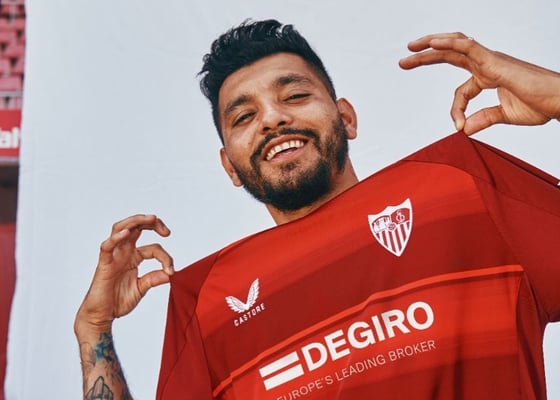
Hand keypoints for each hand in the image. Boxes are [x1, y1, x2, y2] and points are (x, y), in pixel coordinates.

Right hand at [75, 214, 173, 337]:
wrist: (101, 316)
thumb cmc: (117, 302)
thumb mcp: (141, 288)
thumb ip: (154, 279)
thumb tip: (171, 273)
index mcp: (134, 257)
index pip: (153, 247)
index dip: (165, 257)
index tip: (171, 271)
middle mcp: (123, 253)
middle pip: (136, 227)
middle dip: (152, 222)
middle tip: (166, 230)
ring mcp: (113, 256)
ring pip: (120, 229)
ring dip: (136, 221)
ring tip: (151, 219)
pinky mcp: (103, 264)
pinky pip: (107, 247)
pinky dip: (115, 238)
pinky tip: (126, 233)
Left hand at [399, 32, 559, 134]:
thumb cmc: (540, 104)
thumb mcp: (505, 114)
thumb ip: (484, 118)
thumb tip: (464, 130)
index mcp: (489, 76)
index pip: (461, 90)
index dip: (454, 110)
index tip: (457, 126)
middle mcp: (487, 64)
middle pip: (450, 55)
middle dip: (425, 56)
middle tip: (403, 61)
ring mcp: (491, 60)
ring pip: (455, 45)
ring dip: (430, 44)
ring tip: (411, 47)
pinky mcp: (495, 60)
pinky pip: (468, 46)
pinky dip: (449, 43)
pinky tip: (433, 43)